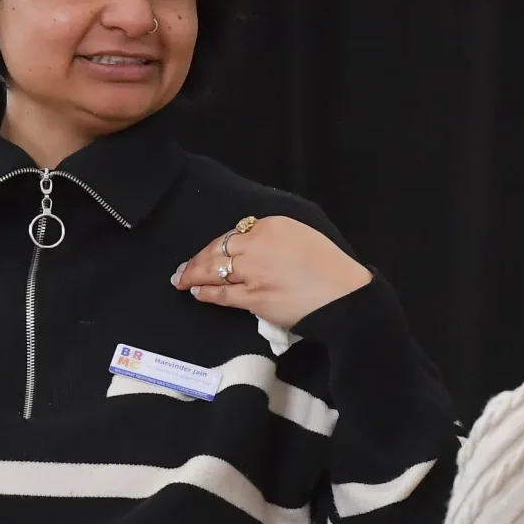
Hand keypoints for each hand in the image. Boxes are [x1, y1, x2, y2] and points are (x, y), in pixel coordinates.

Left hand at [172, 216, 371, 330]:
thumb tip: (251, 246)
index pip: (235, 233)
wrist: (343, 295)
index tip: (212, 252)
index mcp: (272, 225)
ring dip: (193, 275)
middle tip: (182, 269)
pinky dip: (206, 292)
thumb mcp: (302, 236)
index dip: (219, 245)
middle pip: (218, 249)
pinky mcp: (254, 297)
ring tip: (181, 280)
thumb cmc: (329, 266)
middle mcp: (257, 244)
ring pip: (215, 271)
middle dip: (197, 259)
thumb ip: (275, 238)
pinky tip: (196, 292)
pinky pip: (223, 294)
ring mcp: (253, 272)